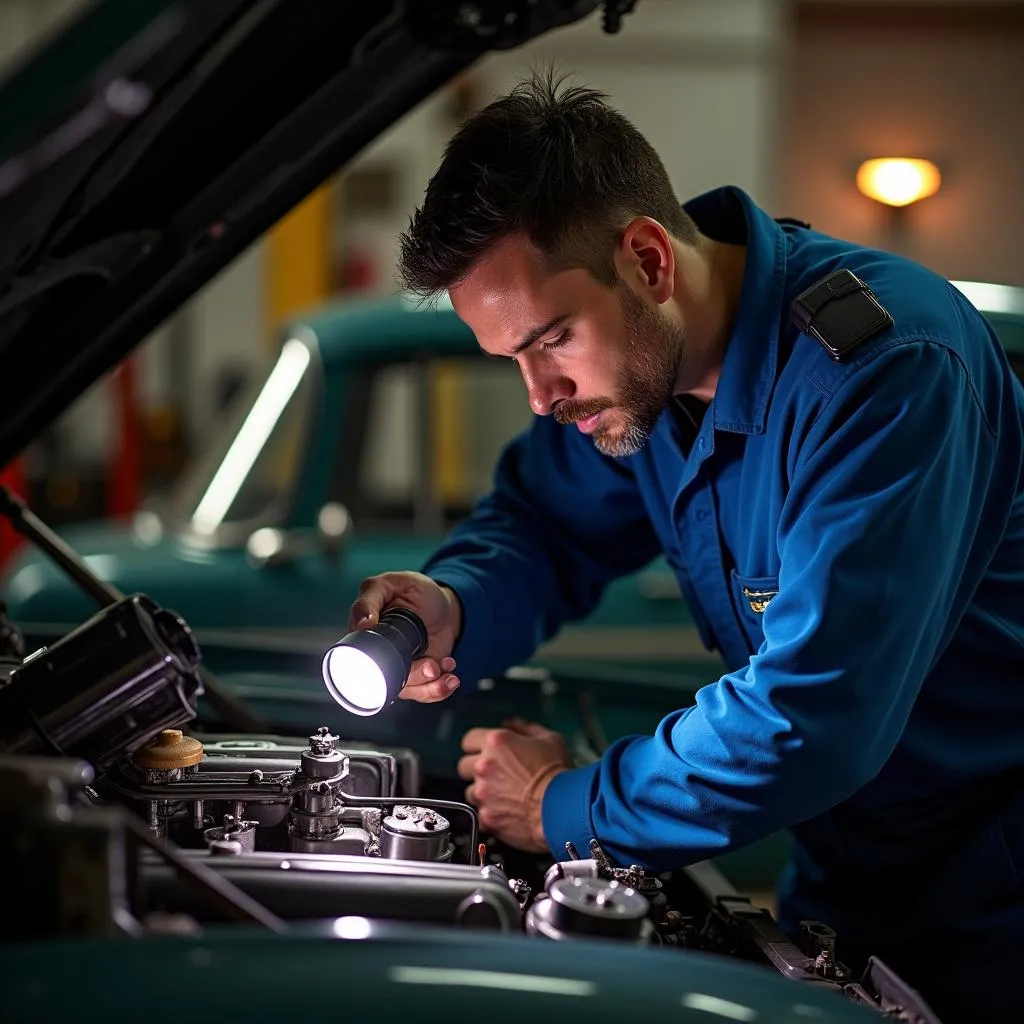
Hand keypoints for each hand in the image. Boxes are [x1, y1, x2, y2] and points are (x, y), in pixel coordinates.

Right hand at [348, 571, 462, 702]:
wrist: (446, 606)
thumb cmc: (416, 591)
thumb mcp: (391, 584)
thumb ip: (370, 598)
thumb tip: (362, 624)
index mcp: (366, 635)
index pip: (359, 660)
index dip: (374, 666)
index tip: (398, 658)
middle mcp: (380, 656)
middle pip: (388, 681)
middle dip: (414, 678)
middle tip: (431, 665)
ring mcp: (400, 668)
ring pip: (408, 691)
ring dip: (430, 684)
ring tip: (445, 664)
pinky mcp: (420, 677)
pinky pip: (425, 694)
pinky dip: (440, 688)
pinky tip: (451, 674)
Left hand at [458, 718, 572, 852]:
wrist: (564, 809)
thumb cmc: (559, 775)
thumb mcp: (549, 739)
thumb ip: (525, 728)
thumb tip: (512, 724)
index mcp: (496, 743)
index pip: (468, 740)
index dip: (477, 746)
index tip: (484, 751)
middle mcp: (484, 766)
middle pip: (463, 766)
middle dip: (476, 769)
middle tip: (495, 774)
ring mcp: (483, 793)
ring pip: (470, 791)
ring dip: (483, 792)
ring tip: (504, 795)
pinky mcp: (486, 817)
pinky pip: (479, 814)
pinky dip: (490, 814)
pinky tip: (506, 812)